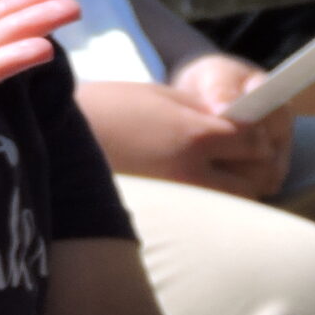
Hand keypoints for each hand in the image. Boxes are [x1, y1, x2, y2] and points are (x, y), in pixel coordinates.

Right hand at [75, 71, 289, 199]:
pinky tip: (203, 183)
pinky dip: (217, 201)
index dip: (259, 133)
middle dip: (258, 163)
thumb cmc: (108, 109)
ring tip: (224, 168)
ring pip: (237, 202)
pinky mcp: (166, 216)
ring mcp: (179, 201)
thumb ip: (209, 113)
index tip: (253, 128)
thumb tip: (245, 122)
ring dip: (240, 185)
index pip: (254, 141)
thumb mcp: (163, 98)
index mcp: (192, 136)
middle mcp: (190, 174)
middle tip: (245, 151)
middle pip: (255, 179)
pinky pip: (209, 213)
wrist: (55, 142)